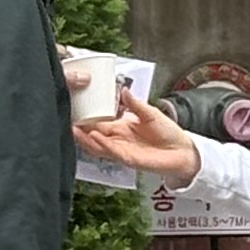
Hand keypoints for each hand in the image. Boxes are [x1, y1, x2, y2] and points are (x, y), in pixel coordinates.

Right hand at [74, 94, 201, 182]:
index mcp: (121, 128)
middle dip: (80, 129)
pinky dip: (102, 144)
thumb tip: (124, 90)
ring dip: (85, 139)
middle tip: (66, 119)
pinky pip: (112, 152)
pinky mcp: (128, 159)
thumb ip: (135, 104)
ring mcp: (121, 150)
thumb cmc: (168, 133)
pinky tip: (94, 136)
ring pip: (98, 146)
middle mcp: (118, 140)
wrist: (183, 150)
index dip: (87, 118)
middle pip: (93, 135)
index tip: (74, 109)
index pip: (99, 122)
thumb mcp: (150, 112)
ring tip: (73, 129)